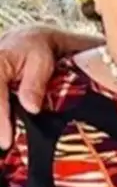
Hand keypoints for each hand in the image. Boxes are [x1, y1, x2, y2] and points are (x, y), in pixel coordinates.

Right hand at [0, 25, 58, 148]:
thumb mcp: (42, 62)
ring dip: (1, 125)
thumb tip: (31, 108)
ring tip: (6, 146)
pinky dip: (2, 119)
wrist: (26, 39)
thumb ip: (35, 84)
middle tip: (5, 147)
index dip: (0, 122)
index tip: (5, 142)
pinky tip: (5, 134)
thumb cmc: (36, 50)